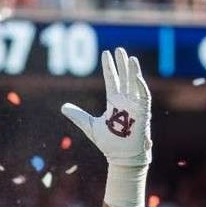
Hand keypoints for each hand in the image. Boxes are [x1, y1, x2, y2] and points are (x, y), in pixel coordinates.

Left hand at [61, 48, 151, 206]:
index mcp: (114, 102)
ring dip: (133, 71)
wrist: (122, 157)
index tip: (106, 53)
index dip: (109, 67)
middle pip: (124, 78)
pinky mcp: (142, 113)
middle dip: (122, 64)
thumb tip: (62, 107)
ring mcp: (135, 106)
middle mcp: (125, 101)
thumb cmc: (109, 142)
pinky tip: (136, 75)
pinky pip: (143, 97)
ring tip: (130, 57)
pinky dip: (140, 86)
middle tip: (118, 49)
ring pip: (134, 84)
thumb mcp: (89, 126)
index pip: (112, 80)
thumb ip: (77, 115)